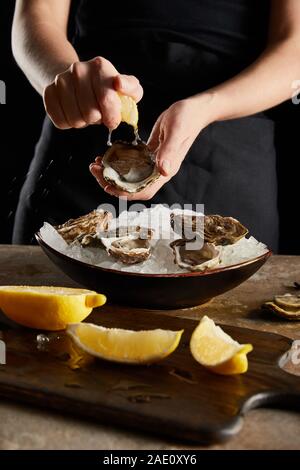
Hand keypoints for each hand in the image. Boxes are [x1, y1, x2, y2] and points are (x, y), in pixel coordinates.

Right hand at [43, 56, 142, 129]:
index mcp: (100, 66)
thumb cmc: (107, 88)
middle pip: (90, 114)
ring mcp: (61, 79)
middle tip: (98, 112)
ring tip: (85, 111)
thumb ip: (131, 89)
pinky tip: (73, 113)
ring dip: (83, 122)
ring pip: (75, 120)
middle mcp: (78, 69)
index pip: (106, 99)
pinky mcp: (48, 92)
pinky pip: (61, 121)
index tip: (112, 120)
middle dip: (97, 119)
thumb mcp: (127, 88)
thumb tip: (119, 84)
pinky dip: (69, 123)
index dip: (111, 116)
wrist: (77, 79)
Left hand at [90, 97, 209, 199]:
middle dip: (112, 183)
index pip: (144, 190)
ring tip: (96, 164)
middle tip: (96, 170)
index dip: (125, 192)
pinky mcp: (148, 153)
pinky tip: (106, 155)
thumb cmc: (188, 119)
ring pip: (129, 175)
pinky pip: (130, 162)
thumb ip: (170, 151)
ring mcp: (153, 162)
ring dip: (112, 173)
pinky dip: (118, 162)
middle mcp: (158, 170)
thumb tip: (163, 170)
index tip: (108, 185)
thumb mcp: (177, 132)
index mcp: (166, 170)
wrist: (194, 110)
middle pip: (132, 186)